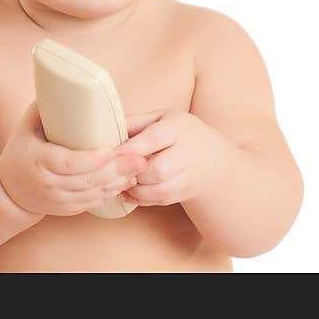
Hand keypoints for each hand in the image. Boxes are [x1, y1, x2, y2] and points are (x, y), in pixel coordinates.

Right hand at [0, 100, 148, 216]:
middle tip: (139, 159)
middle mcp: (48, 184)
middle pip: (87, 180)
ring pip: (93, 194)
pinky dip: (111, 192)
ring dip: (118, 182)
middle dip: (116, 170)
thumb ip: (45, 107)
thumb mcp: (26, 126)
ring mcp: (58, 200)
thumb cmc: (21, 150)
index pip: (68, 163)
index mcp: (38, 161)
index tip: (111, 149)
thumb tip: (66, 83)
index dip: (92, 159)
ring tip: (138, 168)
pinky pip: (92, 203)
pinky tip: (126, 181)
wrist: (10, 190)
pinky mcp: (67, 209)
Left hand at [114, 109, 228, 206]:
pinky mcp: (185, 192)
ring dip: (134, 189)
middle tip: (112, 171)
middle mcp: (187, 152)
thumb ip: (135, 121)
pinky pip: (160, 200)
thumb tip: (107, 127)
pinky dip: (141, 199)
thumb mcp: (161, 118)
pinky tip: (127, 193)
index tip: (110, 154)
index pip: (153, 139)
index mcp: (178, 128)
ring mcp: (189, 175)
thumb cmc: (178, 133)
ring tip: (117, 183)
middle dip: (132, 173)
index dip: (130, 148)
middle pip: (157, 169)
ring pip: (159, 189)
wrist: (212, 158)